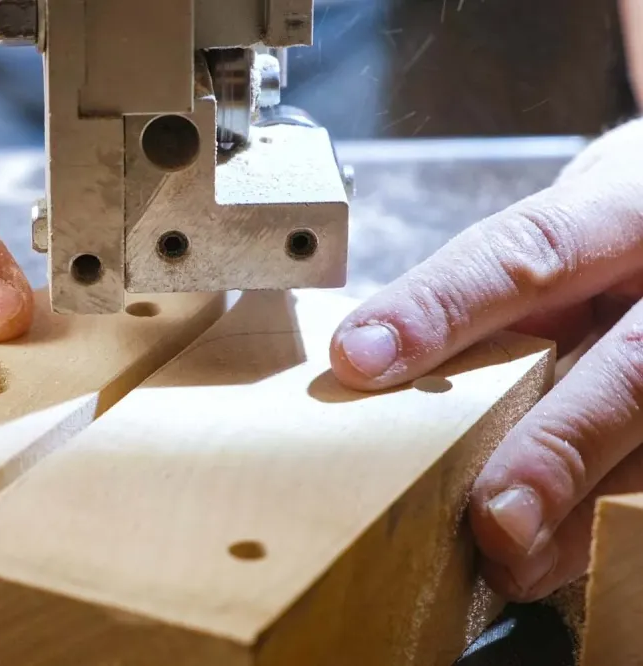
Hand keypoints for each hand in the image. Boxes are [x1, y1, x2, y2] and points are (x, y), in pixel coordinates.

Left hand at [328, 117, 642, 601]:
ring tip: (512, 557)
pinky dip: (605, 521)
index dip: (442, 307)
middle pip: (631, 368)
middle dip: (557, 446)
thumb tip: (373, 354)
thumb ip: (497, 282)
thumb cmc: (622, 235)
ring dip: (583, 508)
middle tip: (495, 517)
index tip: (359, 359)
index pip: (529, 251)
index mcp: (626, 208)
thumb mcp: (571, 222)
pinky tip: (554, 554)